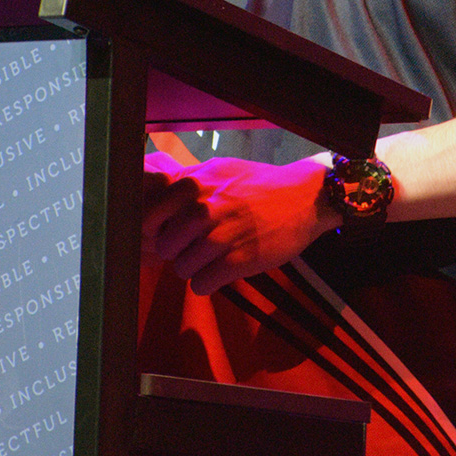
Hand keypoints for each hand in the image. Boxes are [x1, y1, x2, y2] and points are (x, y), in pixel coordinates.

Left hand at [142, 153, 337, 295]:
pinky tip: (220, 271)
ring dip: (193, 269)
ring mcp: (222, 235)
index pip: (150, 217)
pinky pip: (201, 285)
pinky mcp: (239, 260)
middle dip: (177, 252)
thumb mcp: (220, 170)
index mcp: (196, 185)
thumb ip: (188, 181)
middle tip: (193, 248)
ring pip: (181, 269)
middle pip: (164, 247)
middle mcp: (204, 208)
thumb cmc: (259, 184)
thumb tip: (154, 193)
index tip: (170, 233)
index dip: (157, 230)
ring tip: (210, 260)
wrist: (305, 198)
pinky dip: (208, 283)